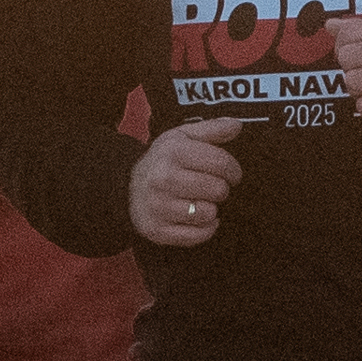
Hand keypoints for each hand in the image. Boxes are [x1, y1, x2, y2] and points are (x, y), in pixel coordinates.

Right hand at [128, 119, 246, 247]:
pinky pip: (198, 235)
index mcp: (173, 152)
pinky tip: (198, 218)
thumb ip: (212, 129)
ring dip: (210, 209)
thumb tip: (237, 125)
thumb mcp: (182, 137)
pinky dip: (204, 228)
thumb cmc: (162, 161)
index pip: (222, 163)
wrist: (124, 187)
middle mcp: (163, 179)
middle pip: (218, 190)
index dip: (234, 170)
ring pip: (208, 213)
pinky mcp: (158, 231)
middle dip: (220, 189)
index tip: (231, 174)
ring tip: (201, 201)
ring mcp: (159, 207)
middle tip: (211, 187)